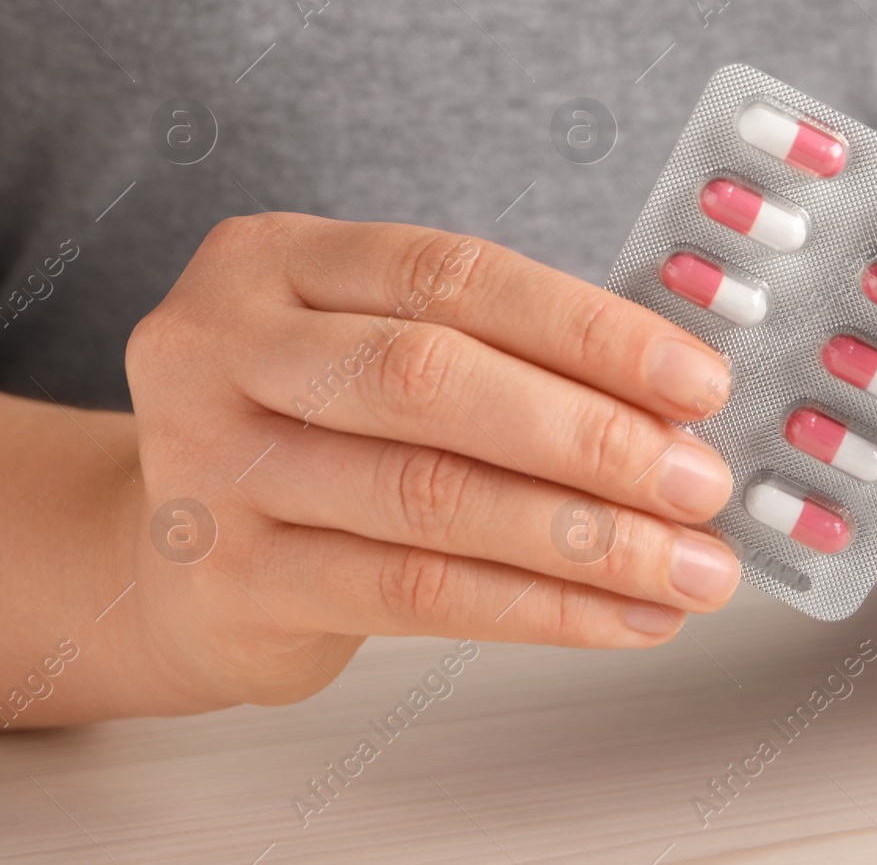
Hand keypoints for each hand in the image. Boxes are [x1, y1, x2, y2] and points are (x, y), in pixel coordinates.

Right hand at [120, 215, 739, 710]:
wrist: (175, 555)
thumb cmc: (319, 433)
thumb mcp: (380, 353)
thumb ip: (502, 356)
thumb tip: (676, 413)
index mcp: (281, 260)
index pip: (455, 276)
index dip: (588, 330)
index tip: (698, 383)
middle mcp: (225, 347)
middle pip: (431, 380)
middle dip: (591, 437)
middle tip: (700, 483)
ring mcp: (211, 466)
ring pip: (430, 497)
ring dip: (586, 539)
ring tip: (690, 566)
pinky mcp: (232, 579)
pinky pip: (414, 593)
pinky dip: (540, 608)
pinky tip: (623, 616)